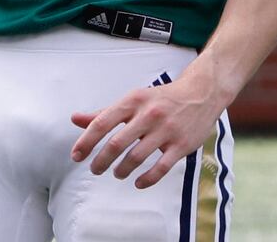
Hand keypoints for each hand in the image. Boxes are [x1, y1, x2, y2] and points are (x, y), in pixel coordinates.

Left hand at [69, 69, 229, 189]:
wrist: (201, 93)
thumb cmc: (161, 99)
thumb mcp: (133, 100)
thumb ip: (104, 113)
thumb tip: (75, 119)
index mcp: (134, 100)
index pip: (102, 122)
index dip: (86, 142)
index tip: (76, 156)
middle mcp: (149, 114)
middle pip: (116, 144)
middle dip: (101, 161)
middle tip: (95, 169)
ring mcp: (166, 130)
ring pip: (136, 158)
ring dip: (121, 170)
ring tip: (117, 173)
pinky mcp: (181, 145)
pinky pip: (160, 168)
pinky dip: (146, 180)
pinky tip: (138, 182)